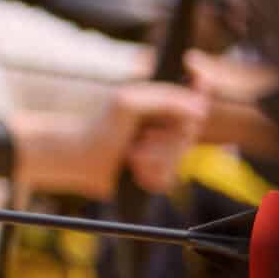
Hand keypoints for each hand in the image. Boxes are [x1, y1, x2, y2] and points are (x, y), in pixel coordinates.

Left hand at [15, 81, 206, 198]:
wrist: (78, 160)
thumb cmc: (100, 127)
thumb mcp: (128, 104)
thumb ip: (164, 99)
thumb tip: (200, 106)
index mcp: (159, 102)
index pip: (195, 101)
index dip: (194, 107)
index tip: (181, 118)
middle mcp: (163, 124)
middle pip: (188, 133)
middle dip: (167, 142)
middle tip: (143, 141)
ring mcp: (160, 148)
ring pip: (180, 159)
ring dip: (157, 161)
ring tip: (133, 157)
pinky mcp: (155, 171)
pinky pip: (168, 178)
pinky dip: (152, 177)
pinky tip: (136, 172)